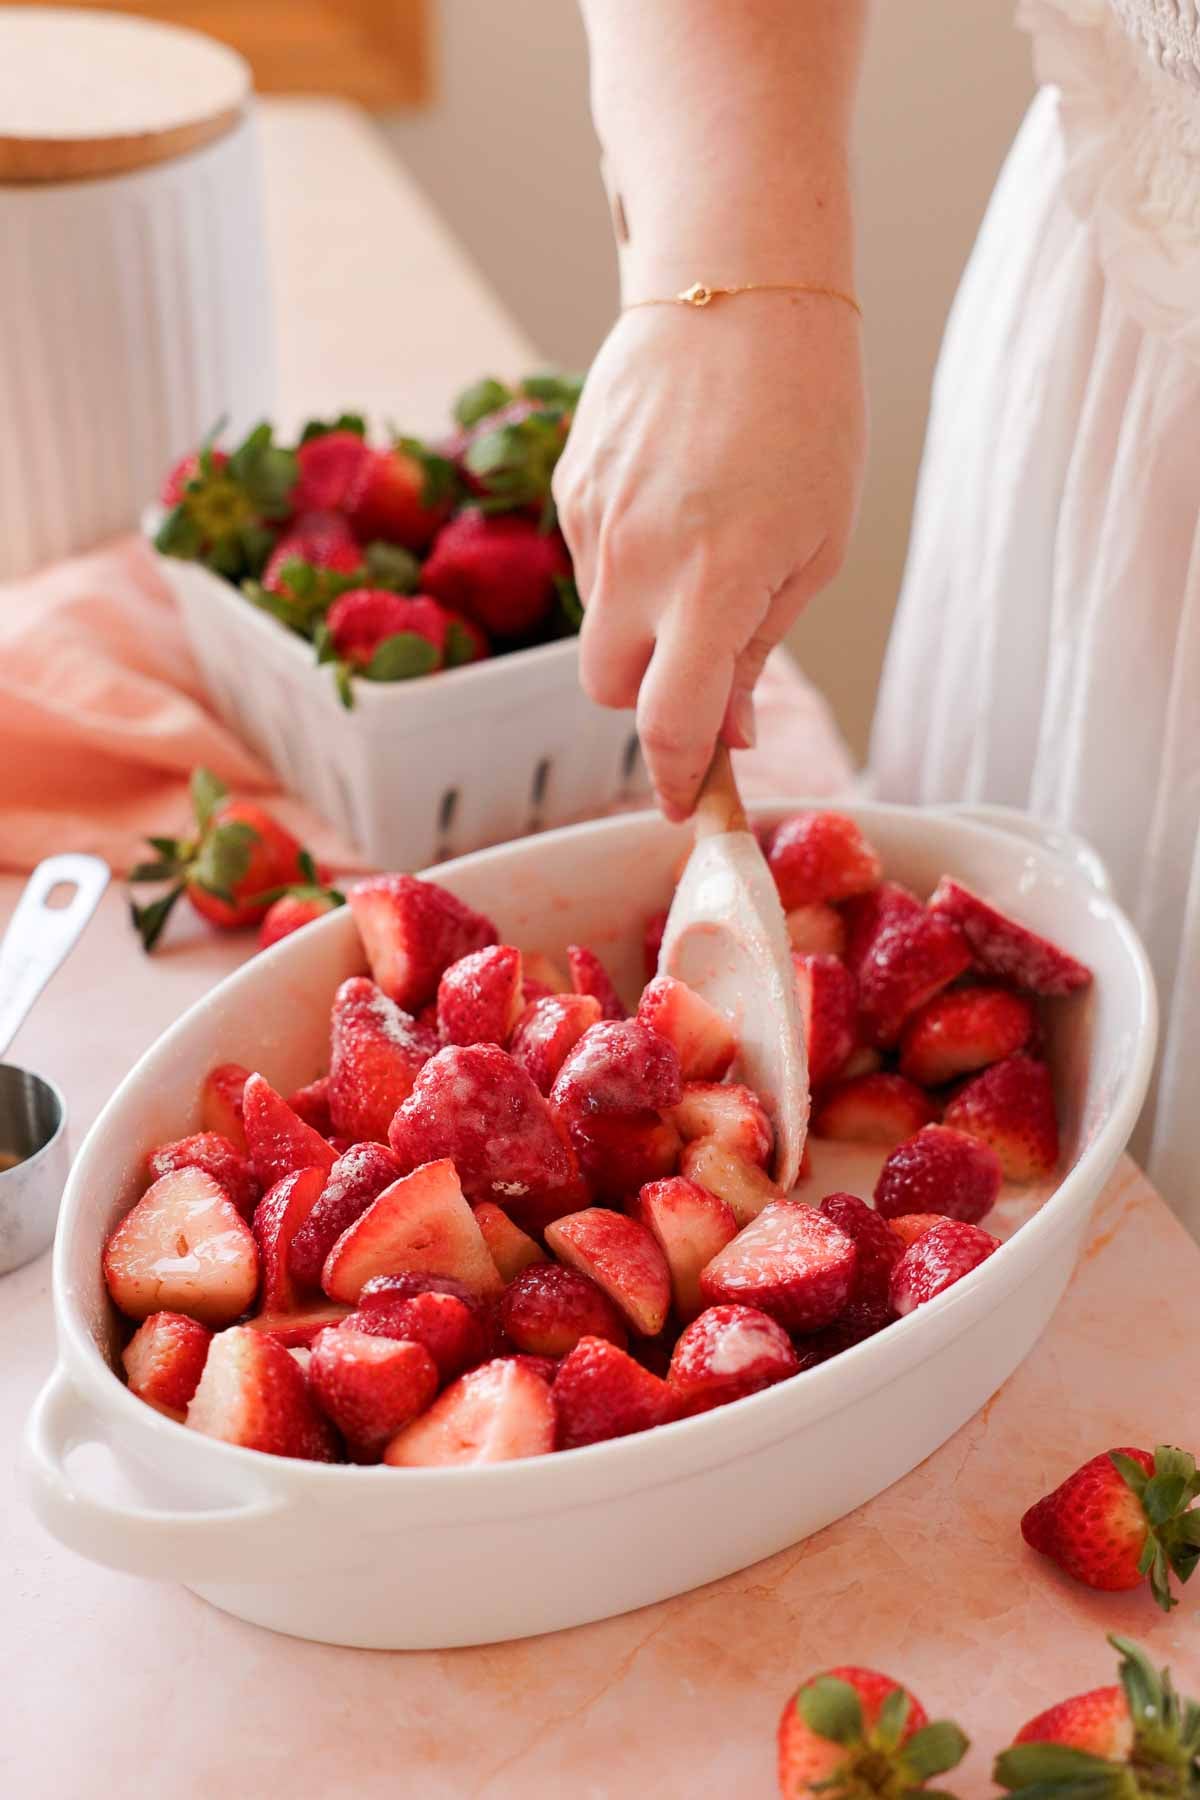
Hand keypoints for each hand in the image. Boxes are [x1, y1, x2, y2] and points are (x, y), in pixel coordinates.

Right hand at [553, 295, 866, 818]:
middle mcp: (635, 561)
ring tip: (706, 540)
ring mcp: (591, 521)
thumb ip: (758, 648)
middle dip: (649, 697)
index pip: (667, 723)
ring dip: (642, 621)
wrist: (741, 283)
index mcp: (712, 583)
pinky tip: (674, 501)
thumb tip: (727, 731)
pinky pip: (590, 560)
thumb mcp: (816, 547)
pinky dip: (627, 562)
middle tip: (705, 660)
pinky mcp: (569, 485)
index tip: (683, 800)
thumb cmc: (808, 415)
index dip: (672, 776)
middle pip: (609, 690)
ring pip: (598, 623)